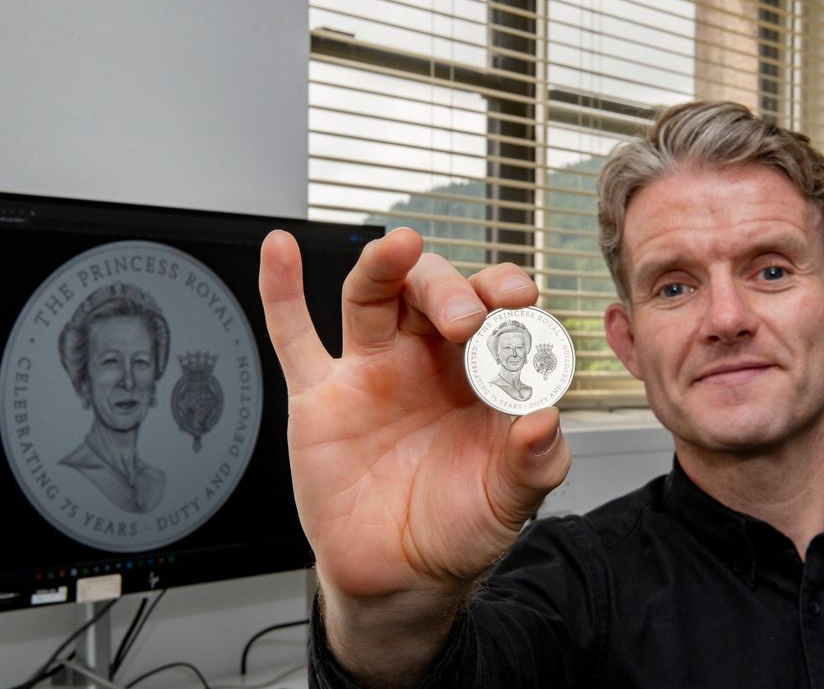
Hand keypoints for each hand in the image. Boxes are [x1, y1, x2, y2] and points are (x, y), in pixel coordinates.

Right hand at [259, 227, 570, 603]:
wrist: (398, 576)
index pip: (495, 311)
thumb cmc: (459, 528)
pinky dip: (281, 292)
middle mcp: (426, 361)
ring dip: (383, 266)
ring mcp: (371, 373)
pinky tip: (280, 250)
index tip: (519, 304)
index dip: (506, 295)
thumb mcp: (509, 501)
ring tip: (400, 246)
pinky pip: (294, 336)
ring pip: (371, 297)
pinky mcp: (319, 397)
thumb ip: (534, 461)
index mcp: (478, 373)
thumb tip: (544, 420)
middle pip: (431, 291)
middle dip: (449, 291)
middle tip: (465, 320)